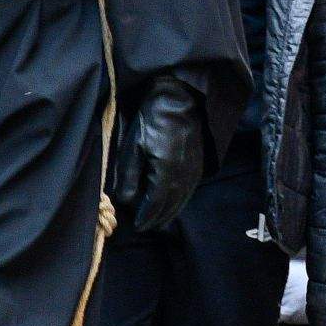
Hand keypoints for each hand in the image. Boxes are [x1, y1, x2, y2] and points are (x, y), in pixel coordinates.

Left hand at [110, 78, 206, 232]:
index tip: (137, 225)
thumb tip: (126, 200)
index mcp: (166, 172)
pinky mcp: (199, 164)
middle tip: (146, 227)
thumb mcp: (133, 145)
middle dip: (158, 218)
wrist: (180, 99)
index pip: (155, 204)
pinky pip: (189, 190)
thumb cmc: (152, 119)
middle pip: (170, 205)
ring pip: (182, 200)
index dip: (146, 217)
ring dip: (170, 212)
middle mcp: (184, 175)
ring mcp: (194, 170)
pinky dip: (180, 200)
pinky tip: (173, 202)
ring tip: (158, 221)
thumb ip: (129, 176)